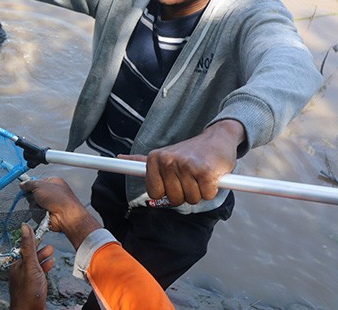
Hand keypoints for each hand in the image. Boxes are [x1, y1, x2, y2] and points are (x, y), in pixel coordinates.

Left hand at [9, 223, 53, 309]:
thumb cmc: (28, 292)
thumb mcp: (30, 265)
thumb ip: (29, 247)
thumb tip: (24, 227)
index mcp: (17, 264)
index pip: (25, 248)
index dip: (34, 240)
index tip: (40, 233)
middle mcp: (20, 271)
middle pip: (30, 256)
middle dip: (40, 250)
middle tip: (49, 245)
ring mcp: (26, 280)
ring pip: (35, 265)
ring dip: (43, 258)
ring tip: (51, 254)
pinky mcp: (32, 287)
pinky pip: (38, 274)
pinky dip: (44, 268)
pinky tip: (49, 267)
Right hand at [19, 178, 100, 248]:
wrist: (66, 216)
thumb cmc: (59, 198)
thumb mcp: (40, 186)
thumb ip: (29, 184)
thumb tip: (22, 184)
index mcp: (53, 182)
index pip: (37, 181)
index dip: (31, 185)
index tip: (26, 187)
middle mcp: (51, 193)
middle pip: (33, 193)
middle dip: (33, 196)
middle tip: (37, 197)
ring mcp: (49, 204)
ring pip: (33, 204)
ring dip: (35, 205)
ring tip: (42, 206)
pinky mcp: (46, 214)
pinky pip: (35, 212)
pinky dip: (37, 213)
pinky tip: (43, 212)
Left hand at [121, 119, 243, 205]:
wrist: (218, 137)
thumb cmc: (192, 151)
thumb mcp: (164, 154)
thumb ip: (141, 160)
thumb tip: (119, 158)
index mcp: (154, 158)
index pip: (153, 193)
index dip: (166, 191)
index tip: (174, 181)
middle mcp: (167, 161)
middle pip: (173, 199)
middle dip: (184, 193)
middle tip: (190, 177)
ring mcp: (186, 166)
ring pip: (191, 199)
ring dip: (199, 191)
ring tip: (200, 175)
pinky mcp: (205, 172)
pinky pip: (206, 196)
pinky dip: (212, 190)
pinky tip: (210, 175)